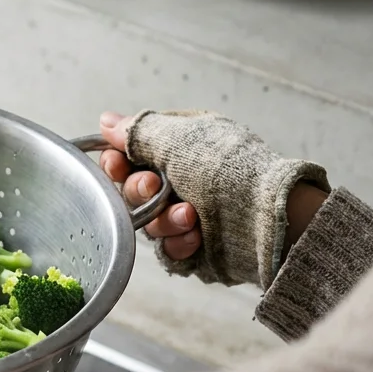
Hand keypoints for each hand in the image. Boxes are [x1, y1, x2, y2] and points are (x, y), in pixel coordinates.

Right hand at [97, 110, 329, 288]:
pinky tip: (196, 238)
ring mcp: (189, 216)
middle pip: (132, 192)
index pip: (129, 156)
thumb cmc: (228, 170)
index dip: (117, 163)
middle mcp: (182, 181)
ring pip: (148, 225)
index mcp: (178, 149)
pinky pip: (167, 251)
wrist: (267, 218)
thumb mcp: (178, 140)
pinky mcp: (196, 248)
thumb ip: (137, 131)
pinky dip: (178, 245)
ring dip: (163, 220)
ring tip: (190, 217)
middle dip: (139, 191)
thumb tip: (105, 120)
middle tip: (155, 187)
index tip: (119, 164)